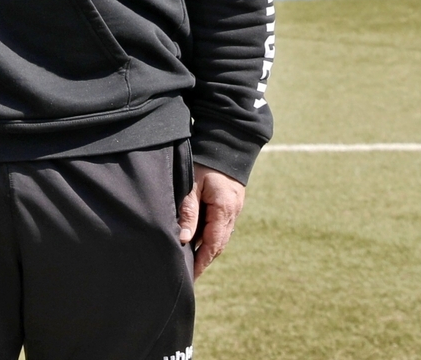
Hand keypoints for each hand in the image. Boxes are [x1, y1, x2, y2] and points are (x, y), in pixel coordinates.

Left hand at [176, 163, 246, 279]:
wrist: (228, 145)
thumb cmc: (206, 162)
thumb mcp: (193, 185)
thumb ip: (189, 211)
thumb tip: (185, 240)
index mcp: (224, 209)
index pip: (212, 244)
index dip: (202, 262)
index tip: (191, 276)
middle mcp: (233, 213)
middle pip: (219, 244)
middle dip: (205, 260)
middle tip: (190, 274)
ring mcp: (235, 209)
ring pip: (221, 236)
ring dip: (208, 249)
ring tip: (192, 261)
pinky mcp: (232, 204)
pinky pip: (222, 226)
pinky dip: (211, 236)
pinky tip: (199, 240)